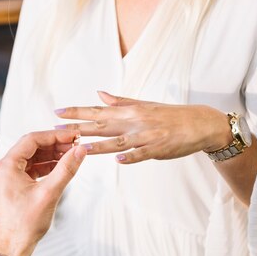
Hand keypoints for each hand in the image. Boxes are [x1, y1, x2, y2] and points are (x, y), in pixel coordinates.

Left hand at [0, 130, 86, 255]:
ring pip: (31, 158)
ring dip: (51, 155)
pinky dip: (45, 167)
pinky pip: (29, 170)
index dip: (55, 135)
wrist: (11, 249)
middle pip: (31, 147)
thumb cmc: (25, 225)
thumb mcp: (49, 194)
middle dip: (54, 144)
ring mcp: (6, 178)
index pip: (32, 140)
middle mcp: (3, 169)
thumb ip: (66, 169)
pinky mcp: (11, 187)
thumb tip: (81, 150)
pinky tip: (60, 168)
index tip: (74, 135)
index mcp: (6, 166)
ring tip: (72, 155)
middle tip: (76, 144)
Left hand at [54, 91, 230, 163]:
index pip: (98, 110)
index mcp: (129, 111)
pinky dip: (131, 157)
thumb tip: (99, 94)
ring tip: (82, 148)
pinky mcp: (158, 149)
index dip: (77, 112)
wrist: (199, 123)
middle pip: (102, 124)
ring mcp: (146, 135)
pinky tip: (119, 160)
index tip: (57, 112)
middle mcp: (135, 121)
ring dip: (100, 145)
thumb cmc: (169, 115)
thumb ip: (120, 101)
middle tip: (57, 129)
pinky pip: (143, 154)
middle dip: (79, 127)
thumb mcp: (144, 105)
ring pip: (119, 141)